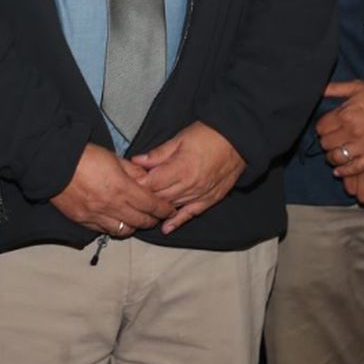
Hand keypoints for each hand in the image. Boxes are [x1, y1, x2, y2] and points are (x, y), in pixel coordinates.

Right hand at [49, 144, 173, 237]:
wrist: (52, 163)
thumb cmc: (83, 156)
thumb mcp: (113, 157)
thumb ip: (132, 170)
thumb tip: (146, 179)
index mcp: (122, 188)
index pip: (151, 205)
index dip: (164, 209)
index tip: (169, 209)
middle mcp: (112, 205)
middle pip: (141, 221)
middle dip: (153, 219)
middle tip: (156, 216)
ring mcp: (96, 215)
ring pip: (124, 230)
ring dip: (134, 226)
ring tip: (136, 220)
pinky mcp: (83, 220)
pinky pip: (104, 230)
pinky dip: (113, 227)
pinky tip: (115, 221)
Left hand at [132, 121, 246, 234]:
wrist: (237, 141)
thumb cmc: (207, 135)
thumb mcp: (179, 139)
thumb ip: (157, 154)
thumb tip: (136, 161)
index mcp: (180, 169)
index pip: (152, 184)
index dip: (137, 185)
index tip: (126, 184)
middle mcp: (190, 185)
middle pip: (160, 197)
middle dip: (144, 197)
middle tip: (131, 197)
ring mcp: (200, 194)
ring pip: (173, 206)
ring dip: (158, 208)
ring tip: (142, 210)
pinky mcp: (210, 199)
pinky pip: (191, 214)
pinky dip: (178, 221)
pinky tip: (166, 228)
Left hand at [316, 80, 363, 177]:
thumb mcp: (357, 86)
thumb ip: (334, 88)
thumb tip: (317, 88)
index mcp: (345, 114)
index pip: (320, 128)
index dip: (321, 129)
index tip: (325, 129)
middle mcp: (351, 131)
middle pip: (326, 143)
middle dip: (325, 143)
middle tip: (330, 142)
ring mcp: (363, 144)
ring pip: (336, 157)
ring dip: (331, 157)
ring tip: (333, 155)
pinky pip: (355, 168)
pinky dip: (344, 172)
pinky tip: (339, 171)